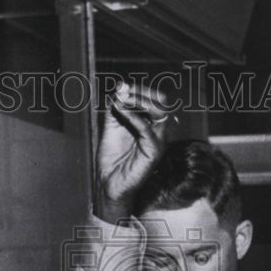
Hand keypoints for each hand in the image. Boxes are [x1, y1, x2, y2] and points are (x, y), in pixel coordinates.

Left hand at [94, 83, 168, 223]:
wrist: (109, 182)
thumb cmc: (112, 158)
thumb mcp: (112, 126)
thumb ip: (116, 109)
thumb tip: (120, 88)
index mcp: (151, 124)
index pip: (154, 100)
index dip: (139, 90)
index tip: (121, 87)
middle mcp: (158, 131)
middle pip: (161, 103)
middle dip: (141, 93)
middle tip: (123, 91)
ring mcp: (159, 141)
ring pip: (159, 113)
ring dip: (139, 101)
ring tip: (122, 99)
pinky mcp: (155, 152)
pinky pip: (148, 130)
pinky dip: (134, 117)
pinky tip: (121, 110)